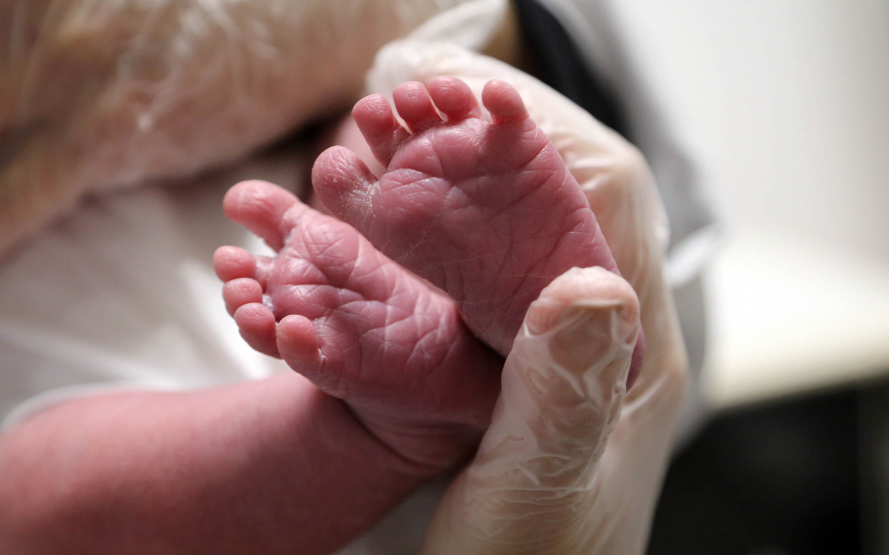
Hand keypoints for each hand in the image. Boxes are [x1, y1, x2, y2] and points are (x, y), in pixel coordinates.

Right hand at [366, 41, 687, 552]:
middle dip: (493, 149)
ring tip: (387, 152)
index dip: (551, 145)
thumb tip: (585, 280)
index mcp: (630, 359)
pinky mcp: (503, 368)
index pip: (609, 212)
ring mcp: (547, 350)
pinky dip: (429, 240)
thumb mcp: (539, 492)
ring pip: (510, 236)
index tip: (476, 109)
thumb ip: (561, 394)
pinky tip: (380, 227)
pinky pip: (473, 279)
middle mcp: (596, 340)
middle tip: (414, 114)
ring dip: (456, 185)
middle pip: (560, 206)